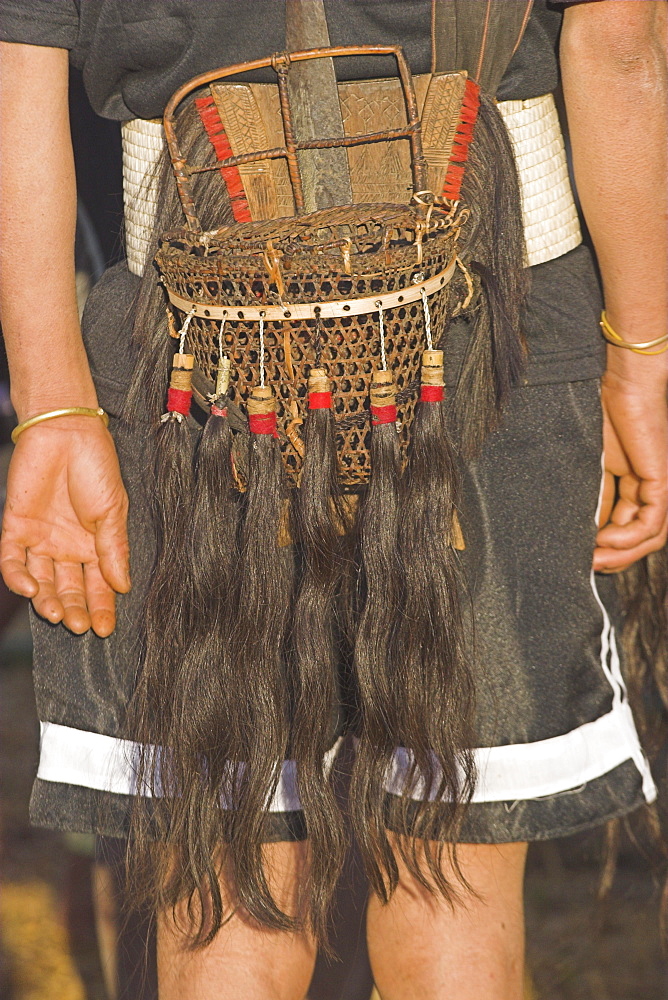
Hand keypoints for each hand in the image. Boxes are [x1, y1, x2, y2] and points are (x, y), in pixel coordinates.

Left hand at [0, 417, 129, 635]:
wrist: (67, 431)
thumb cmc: (96, 465)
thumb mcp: (114, 511)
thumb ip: (114, 550)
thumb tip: (123, 586)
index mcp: (94, 544)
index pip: (99, 585)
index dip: (103, 607)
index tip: (105, 629)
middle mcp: (66, 546)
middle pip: (69, 588)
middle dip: (75, 609)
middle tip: (80, 626)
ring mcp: (40, 538)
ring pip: (41, 581)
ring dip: (48, 601)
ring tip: (58, 615)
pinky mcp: (15, 527)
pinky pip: (12, 561)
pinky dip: (18, 579)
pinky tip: (31, 590)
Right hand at [594, 370, 667, 572]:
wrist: (622, 380)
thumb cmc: (605, 411)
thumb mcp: (593, 464)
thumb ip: (594, 495)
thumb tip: (583, 528)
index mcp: (636, 482)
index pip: (628, 524)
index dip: (608, 546)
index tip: (583, 557)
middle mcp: (652, 486)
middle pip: (642, 536)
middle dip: (616, 557)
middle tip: (588, 568)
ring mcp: (660, 483)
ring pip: (652, 535)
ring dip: (624, 554)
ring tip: (595, 560)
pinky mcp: (662, 478)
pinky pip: (653, 521)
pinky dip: (630, 537)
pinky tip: (605, 540)